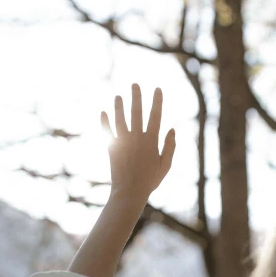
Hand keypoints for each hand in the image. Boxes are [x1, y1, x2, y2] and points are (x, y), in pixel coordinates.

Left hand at [101, 83, 175, 202]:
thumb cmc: (150, 180)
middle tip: (135, 84)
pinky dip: (105, 122)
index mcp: (151, 141)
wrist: (130, 192)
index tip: (157, 89)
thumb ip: (170, 147)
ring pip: (120, 119)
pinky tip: (103, 112)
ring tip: (118, 96)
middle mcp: (136, 138)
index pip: (155, 116)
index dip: (157, 101)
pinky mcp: (112, 148)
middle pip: (136, 112)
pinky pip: (107, 132)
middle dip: (136, 97)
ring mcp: (123, 142)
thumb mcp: (165, 166)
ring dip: (119, 106)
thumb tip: (172, 129)